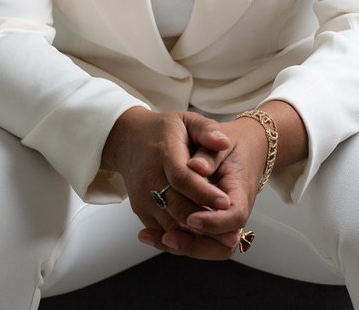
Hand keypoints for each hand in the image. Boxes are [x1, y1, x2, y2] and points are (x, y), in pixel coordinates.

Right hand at [101, 108, 238, 258]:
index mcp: (163, 152)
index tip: (225, 202)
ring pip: (170, 224)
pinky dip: (183, 238)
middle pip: (176, 206)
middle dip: (203, 220)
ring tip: (222, 239)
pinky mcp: (141, 211)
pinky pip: (163, 231)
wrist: (129, 140)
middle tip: (230, 230)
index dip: (203, 192)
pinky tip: (204, 239)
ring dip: (195, 235)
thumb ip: (207, 129)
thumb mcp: (187, 120)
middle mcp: (149, 178)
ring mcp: (143, 198)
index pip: (182, 177)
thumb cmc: (164, 130)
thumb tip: (224, 142)